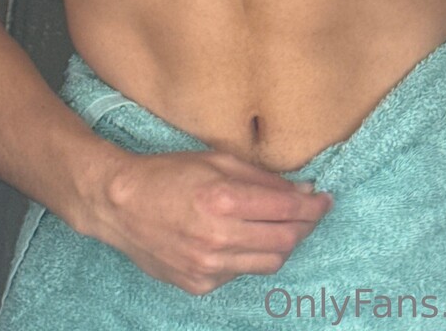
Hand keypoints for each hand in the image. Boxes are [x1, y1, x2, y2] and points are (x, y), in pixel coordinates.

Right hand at [85, 146, 333, 295]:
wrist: (120, 205)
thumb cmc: (168, 173)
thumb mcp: (217, 160)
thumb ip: (262, 178)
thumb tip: (302, 190)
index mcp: (224, 200)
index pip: (287, 211)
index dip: (313, 206)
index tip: (325, 199)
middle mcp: (218, 238)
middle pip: (285, 242)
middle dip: (305, 226)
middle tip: (312, 212)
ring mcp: (208, 267)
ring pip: (267, 263)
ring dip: (283, 243)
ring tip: (284, 225)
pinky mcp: (199, 284)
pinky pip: (240, 272)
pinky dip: (250, 255)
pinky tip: (244, 238)